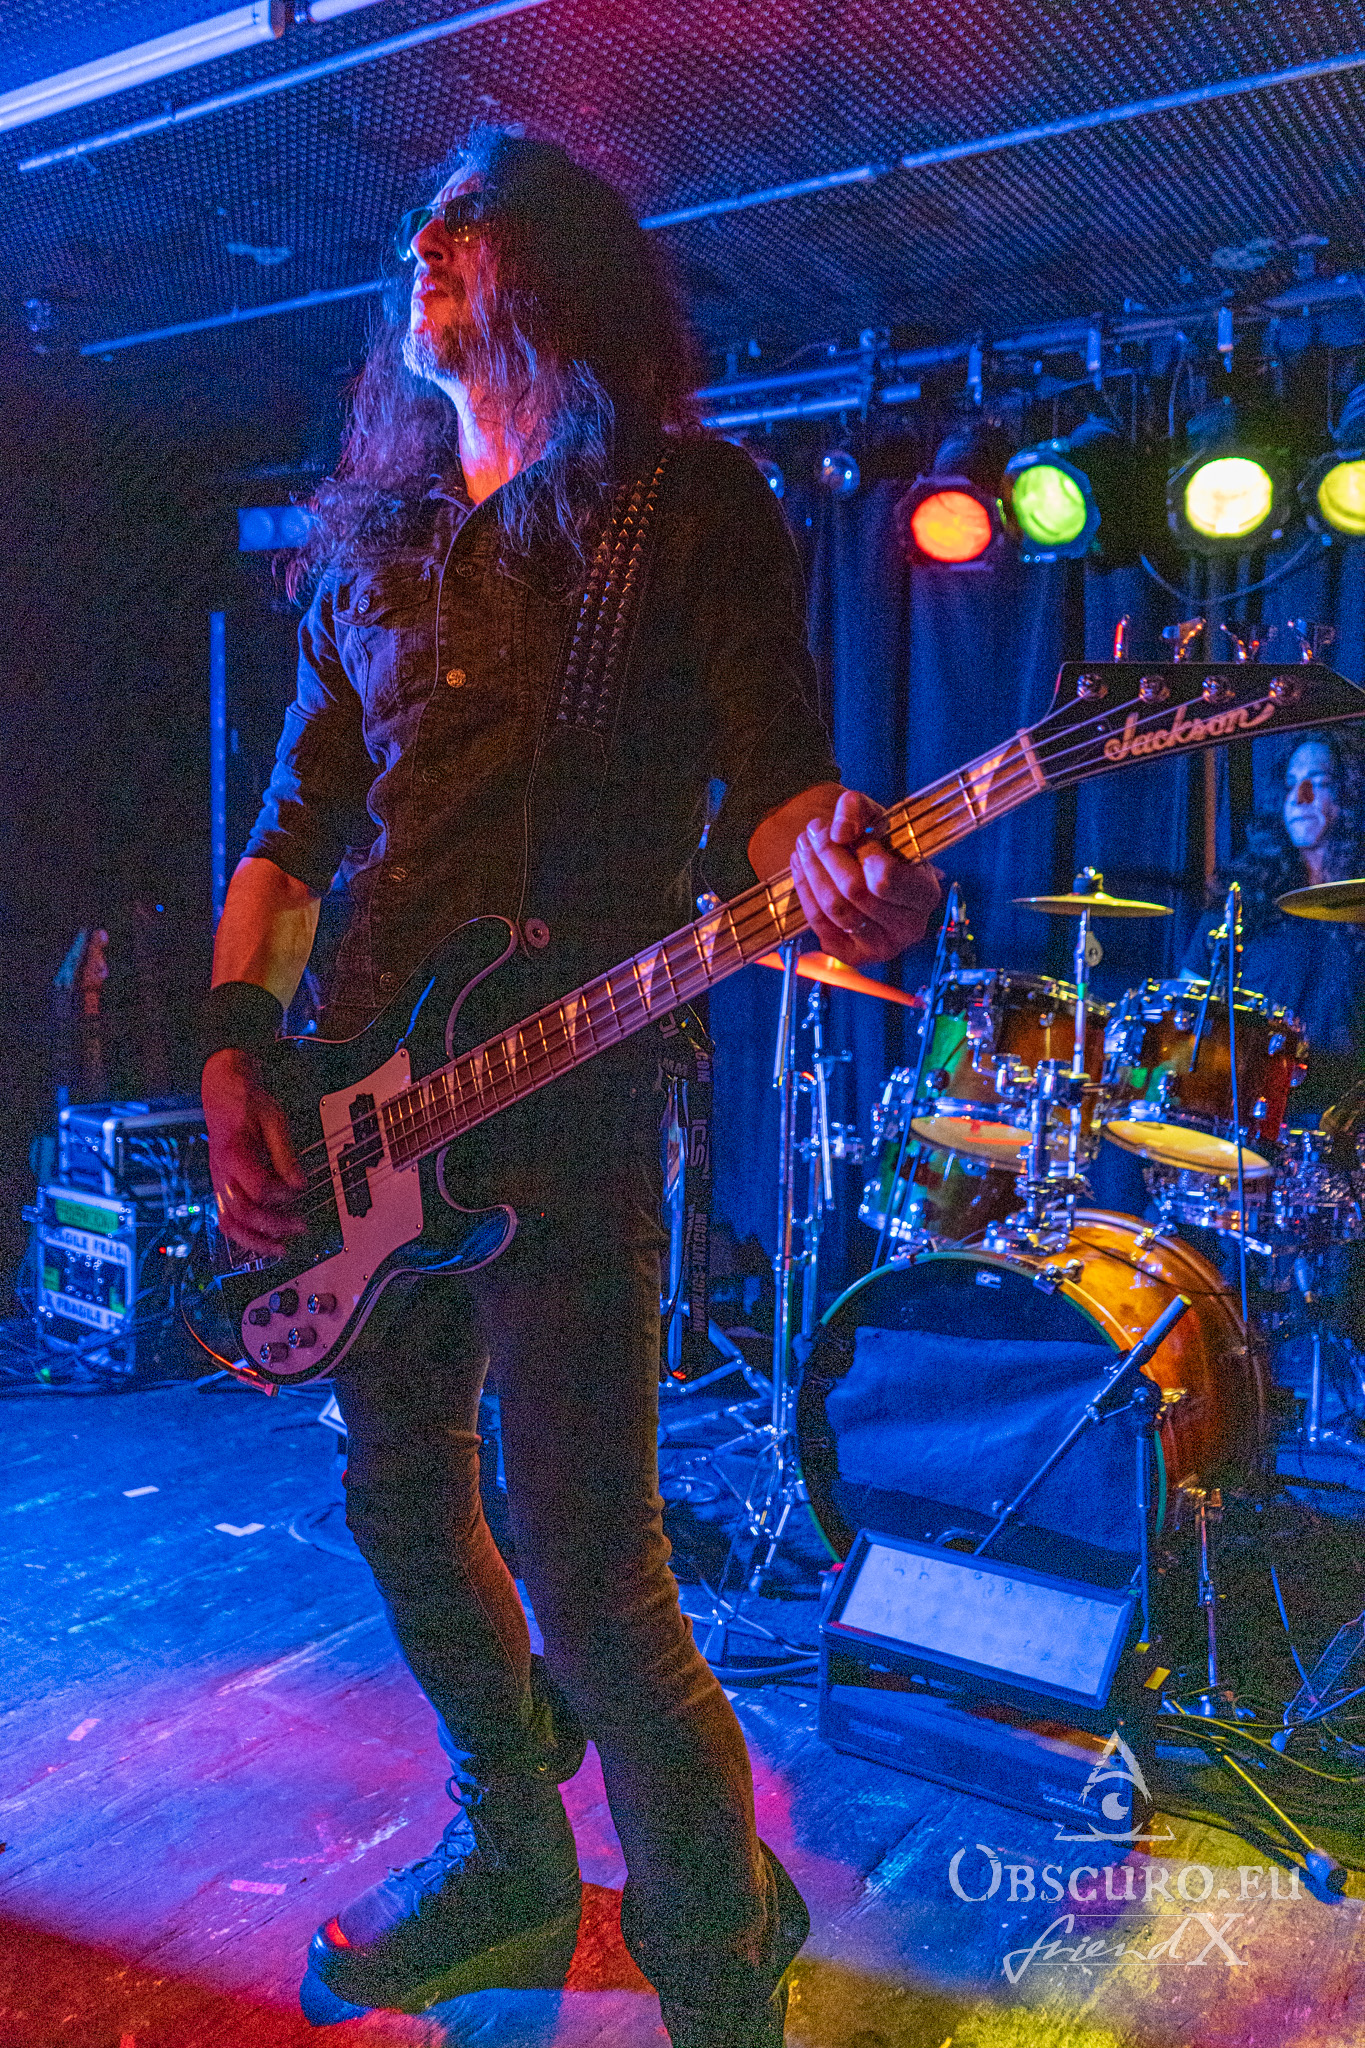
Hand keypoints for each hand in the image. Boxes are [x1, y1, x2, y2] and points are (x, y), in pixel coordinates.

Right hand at [203, 1049, 306, 1253]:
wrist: (221, 1091)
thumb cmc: (247, 1101)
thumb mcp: (273, 1118)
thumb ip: (285, 1154)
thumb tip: (299, 1184)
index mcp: (232, 1152)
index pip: (257, 1187)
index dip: (281, 1194)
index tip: (298, 1190)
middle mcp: (220, 1171)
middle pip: (243, 1211)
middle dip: (273, 1224)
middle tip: (299, 1227)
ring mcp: (217, 1180)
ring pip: (228, 1222)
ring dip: (254, 1240)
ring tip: (279, 1249)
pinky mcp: (220, 1185)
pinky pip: (225, 1217)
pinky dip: (243, 1234)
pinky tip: (262, 1240)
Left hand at [790, 790, 941, 966]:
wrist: (873, 874)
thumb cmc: (881, 846)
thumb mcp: (875, 817)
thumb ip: (858, 809)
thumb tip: (838, 832)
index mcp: (926, 893)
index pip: (884, 879)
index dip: (859, 853)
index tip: (840, 832)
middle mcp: (910, 928)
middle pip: (853, 892)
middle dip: (826, 855)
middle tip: (812, 829)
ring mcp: (882, 947)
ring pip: (834, 908)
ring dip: (811, 871)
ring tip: (803, 844)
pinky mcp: (853, 955)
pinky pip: (819, 924)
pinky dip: (805, 892)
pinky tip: (801, 867)